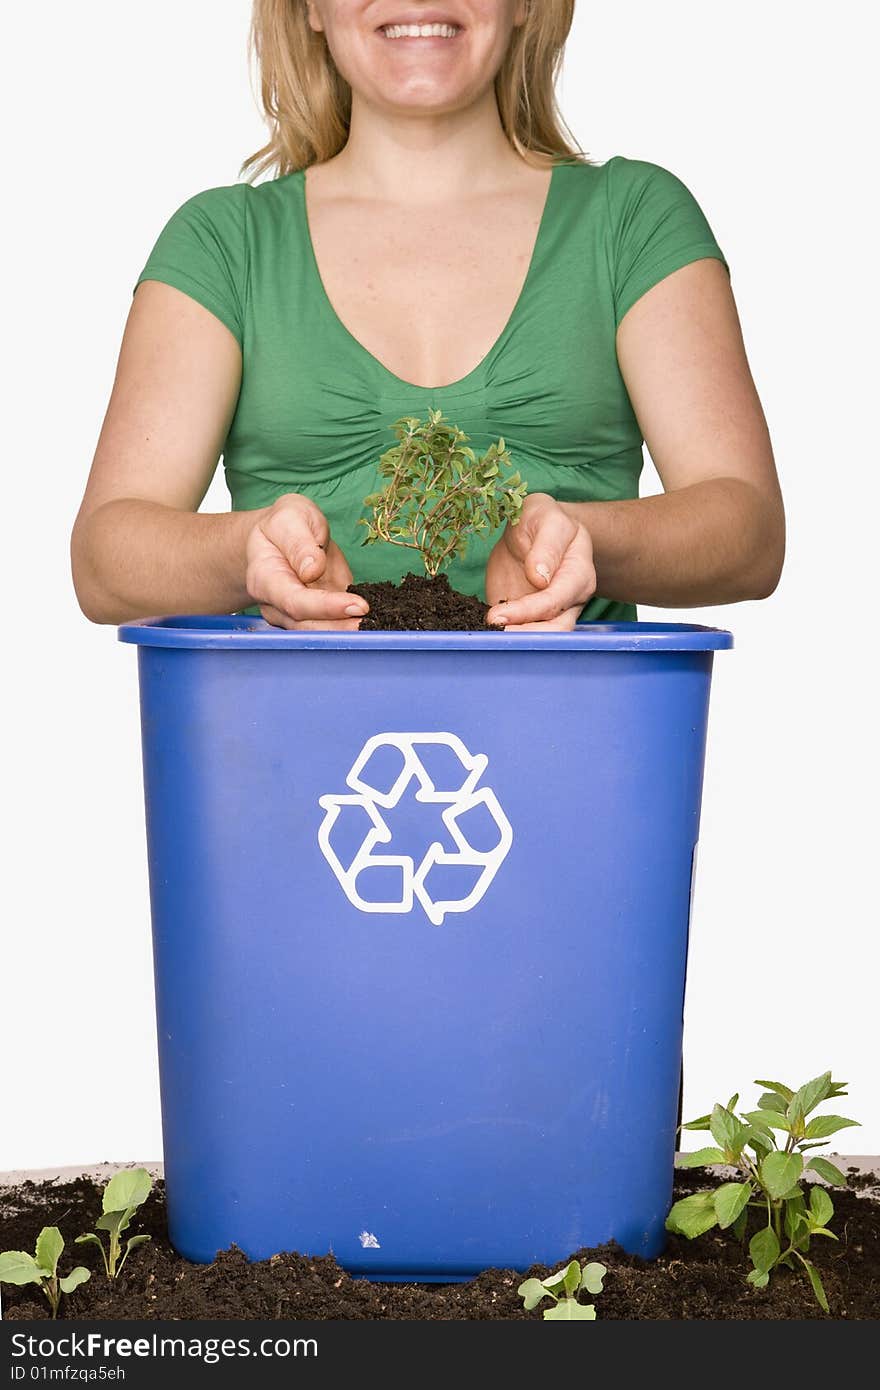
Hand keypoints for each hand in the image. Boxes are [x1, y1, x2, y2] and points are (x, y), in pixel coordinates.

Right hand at [245, 494, 367, 629]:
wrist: (278, 537)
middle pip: (309, 627)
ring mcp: (295, 615)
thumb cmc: (282, 525)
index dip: (326, 607)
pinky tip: (377, 623)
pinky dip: (354, 626)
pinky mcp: (317, 616)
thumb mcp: (290, 517)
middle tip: (376, 623)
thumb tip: (312, 570)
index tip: (358, 606)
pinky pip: (334, 625)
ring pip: (322, 633)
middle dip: (343, 628)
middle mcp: (276, 605)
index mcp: (264, 579)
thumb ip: (299, 542)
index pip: (295, 602)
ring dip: (350, 633)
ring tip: (380, 625)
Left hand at [485, 493, 595, 630]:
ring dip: (513, 639)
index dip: (529, 611)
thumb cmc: (544, 520)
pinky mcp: (525, 616)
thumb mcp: (547, 520)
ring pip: (538, 637)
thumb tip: (541, 578)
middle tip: (490, 632)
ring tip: (483, 635)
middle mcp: (568, 600)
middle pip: (555, 630)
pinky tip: (480, 632)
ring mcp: (547, 611)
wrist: (530, 528)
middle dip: (524, 635)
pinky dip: (500, 636)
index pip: (557, 601)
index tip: (498, 614)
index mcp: (578, 575)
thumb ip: (547, 546)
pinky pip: (517, 632)